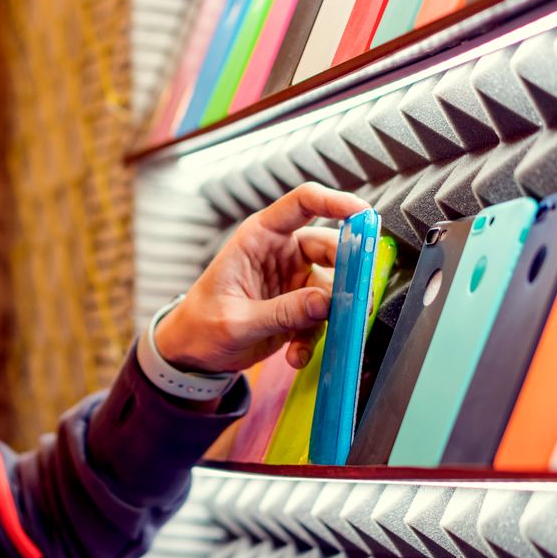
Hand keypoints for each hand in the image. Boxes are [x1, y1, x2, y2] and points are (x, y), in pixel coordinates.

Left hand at [154, 182, 370, 372]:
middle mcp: (281, 252)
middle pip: (330, 247)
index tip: (364, 214)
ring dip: (333, 315)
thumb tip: (325, 302)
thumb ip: (281, 312)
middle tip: (360, 299)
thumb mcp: (236, 320)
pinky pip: (321, 317)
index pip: (302, 203)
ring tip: (318, 339)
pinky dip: (315, 339)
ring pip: (332, 287)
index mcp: (259, 237)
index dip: (336, 201)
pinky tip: (296, 356)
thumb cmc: (201, 324)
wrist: (193, 353)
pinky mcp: (298, 307)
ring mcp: (292, 280)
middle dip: (350, 271)